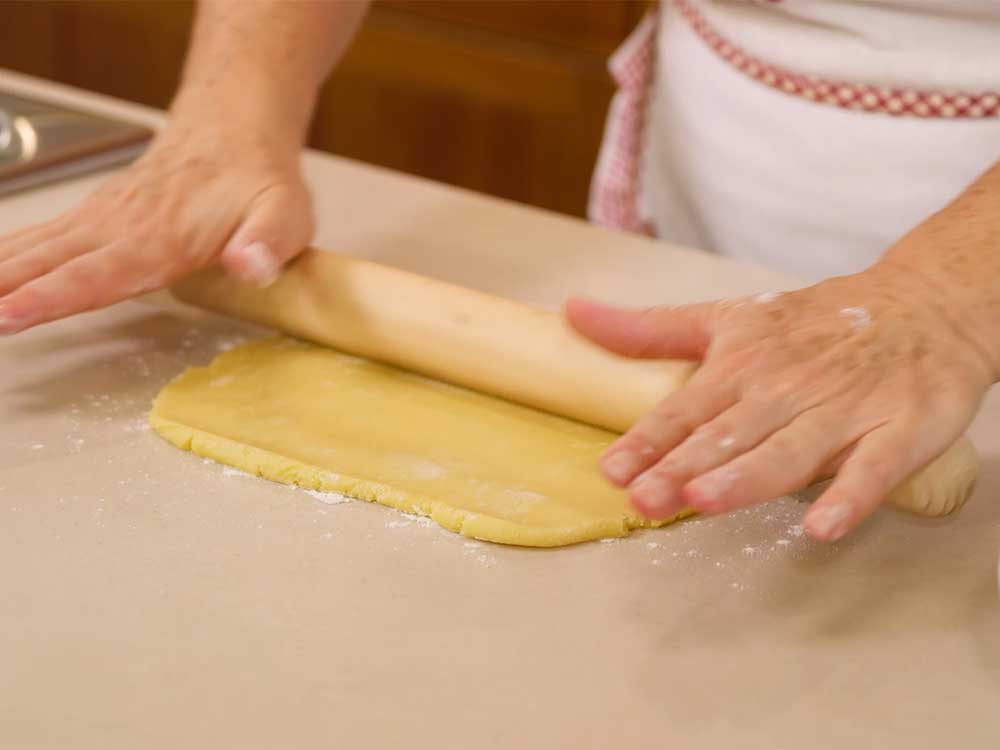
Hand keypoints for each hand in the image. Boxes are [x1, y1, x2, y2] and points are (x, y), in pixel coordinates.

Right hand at [0, 117, 313, 334]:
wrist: (235, 127)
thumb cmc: (259, 179)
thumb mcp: (284, 215)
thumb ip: (267, 244)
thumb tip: (250, 266)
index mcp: (162, 239)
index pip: (98, 274)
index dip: (53, 297)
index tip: (11, 313)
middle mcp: (124, 227)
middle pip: (52, 262)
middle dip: (6, 288)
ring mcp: (106, 217)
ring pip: (39, 246)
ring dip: (0, 271)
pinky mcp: (99, 213)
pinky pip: (44, 235)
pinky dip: (9, 251)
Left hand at [565, 268, 993, 540]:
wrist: (924, 304)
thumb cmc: (814, 322)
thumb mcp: (727, 317)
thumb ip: (650, 329)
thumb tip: (573, 312)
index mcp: (742, 364)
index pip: (685, 408)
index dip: (647, 440)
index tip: (611, 470)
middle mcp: (786, 388)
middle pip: (728, 435)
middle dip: (683, 465)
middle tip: (643, 497)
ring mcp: (843, 409)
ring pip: (789, 449)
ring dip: (747, 477)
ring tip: (704, 501)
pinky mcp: (899, 428)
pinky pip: (874, 467)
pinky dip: (851, 495)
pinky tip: (822, 526)